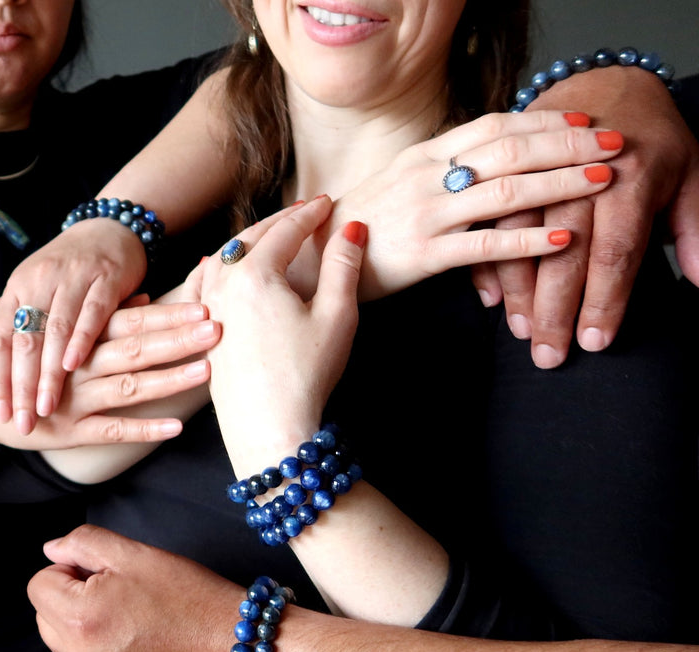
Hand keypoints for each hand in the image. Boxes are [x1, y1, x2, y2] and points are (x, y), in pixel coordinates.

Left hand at [0, 219, 146, 432]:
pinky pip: (92, 312)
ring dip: (49, 373)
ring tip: (47, 407)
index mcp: (17, 287)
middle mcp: (39, 281)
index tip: (0, 413)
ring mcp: (73, 279)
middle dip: (22, 386)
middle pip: (24, 340)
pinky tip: (73, 366)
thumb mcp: (29, 286)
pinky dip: (81, 339)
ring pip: (55, 331)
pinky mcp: (106, 278)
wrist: (108, 229)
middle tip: (23, 422)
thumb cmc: (66, 266)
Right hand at [0, 302, 218, 449]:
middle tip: (217, 329)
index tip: (204, 305)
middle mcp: (79, 365)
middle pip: (136, 348)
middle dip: (178, 339)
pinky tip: (175, 428)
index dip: (168, 313)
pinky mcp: (70, 432)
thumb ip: (104, 319)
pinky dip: (144, 429)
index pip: (131, 320)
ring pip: (129, 387)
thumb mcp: (58, 332)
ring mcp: (75, 399)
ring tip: (206, 370)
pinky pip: (112, 431)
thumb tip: (145, 301)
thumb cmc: (25, 361)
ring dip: (169, 379)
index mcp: (79, 337)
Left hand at [27, 524, 238, 651]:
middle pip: (48, 621)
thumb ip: (84, 543)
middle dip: (73, 602)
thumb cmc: (192, 597)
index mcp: (80, 619)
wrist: (241, 649)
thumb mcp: (137, 554)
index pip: (39, 586)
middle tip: (122, 593)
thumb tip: (52, 551)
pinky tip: (151, 648)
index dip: (69, 570)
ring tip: (140, 621)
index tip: (103, 572)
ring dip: (91, 632)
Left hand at [199, 197, 365, 472]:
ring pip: (223, 259)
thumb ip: (343, 266)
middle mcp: (224, 286)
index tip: (328, 203)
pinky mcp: (204, 332)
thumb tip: (352, 228)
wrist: (268, 428)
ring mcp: (208, 309)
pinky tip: (217, 264)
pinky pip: (204, 284)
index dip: (310, 214)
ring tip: (271, 234)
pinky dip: (217, 266)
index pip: (285, 230)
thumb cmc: (306, 375)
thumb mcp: (337, 317)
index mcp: (256, 275)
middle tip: (305, 211)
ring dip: (249, 240)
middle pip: (250, 238)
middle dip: (280, 221)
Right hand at [324, 110, 622, 300]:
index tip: (582, 120)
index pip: (493, 126)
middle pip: (509, 150)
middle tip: (611, 143)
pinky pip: (483, 245)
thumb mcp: (398, 182)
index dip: (542, 120)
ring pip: (504, 191)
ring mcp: (424, 215)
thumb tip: (487, 158)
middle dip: (566, 143)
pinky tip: (561, 239)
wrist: (310, 260)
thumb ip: (440, 168)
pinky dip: (526, 241)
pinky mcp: (422, 255)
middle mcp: (426, 176)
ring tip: (601, 181)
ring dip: (558, 183)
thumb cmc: (359, 225)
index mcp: (423, 155)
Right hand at [472, 67, 698, 367]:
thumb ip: (694, 228)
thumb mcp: (690, 173)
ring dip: (520, 292)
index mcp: (630, 178)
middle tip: (548, 354)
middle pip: (563, 254)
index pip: (615, 252)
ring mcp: (542, 176)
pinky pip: (490, 223)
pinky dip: (490, 265)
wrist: (602, 80)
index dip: (604, 300)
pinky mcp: (510, 177)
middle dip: (555, 310)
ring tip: (521, 333)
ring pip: (520, 241)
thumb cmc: (650, 134)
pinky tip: (493, 301)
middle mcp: (580, 177)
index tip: (595, 341)